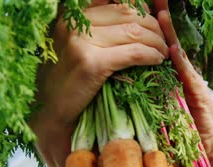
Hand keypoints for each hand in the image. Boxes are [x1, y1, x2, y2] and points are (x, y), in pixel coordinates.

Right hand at [31, 0, 167, 133]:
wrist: (50, 111)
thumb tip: (138, 18)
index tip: (154, 25)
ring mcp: (81, 42)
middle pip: (129, 14)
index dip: (141, 10)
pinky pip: (134, 53)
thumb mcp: (79, 45)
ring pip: (135, 32)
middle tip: (163, 41)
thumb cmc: (68, 80)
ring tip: (163, 52)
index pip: (117, 2)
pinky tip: (157, 61)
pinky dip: (151, 55)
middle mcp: (74, 23)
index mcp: (72, 15)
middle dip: (154, 27)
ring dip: (157, 42)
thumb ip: (100, 29)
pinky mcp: (92, 63)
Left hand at [157, 8, 212, 166]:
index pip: (161, 46)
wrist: (212, 151)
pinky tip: (173, 50)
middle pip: (172, 43)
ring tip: (161, 14)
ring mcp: (195, 85)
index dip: (152, 27)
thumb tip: (125, 78)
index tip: (143, 7)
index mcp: (175, 77)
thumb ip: (151, 91)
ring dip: (171, 35)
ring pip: (182, 56)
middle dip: (162, 21)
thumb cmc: (186, 133)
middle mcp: (186, 77)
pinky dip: (182, 64)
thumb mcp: (163, 108)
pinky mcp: (201, 99)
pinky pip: (190, 79)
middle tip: (154, 0)